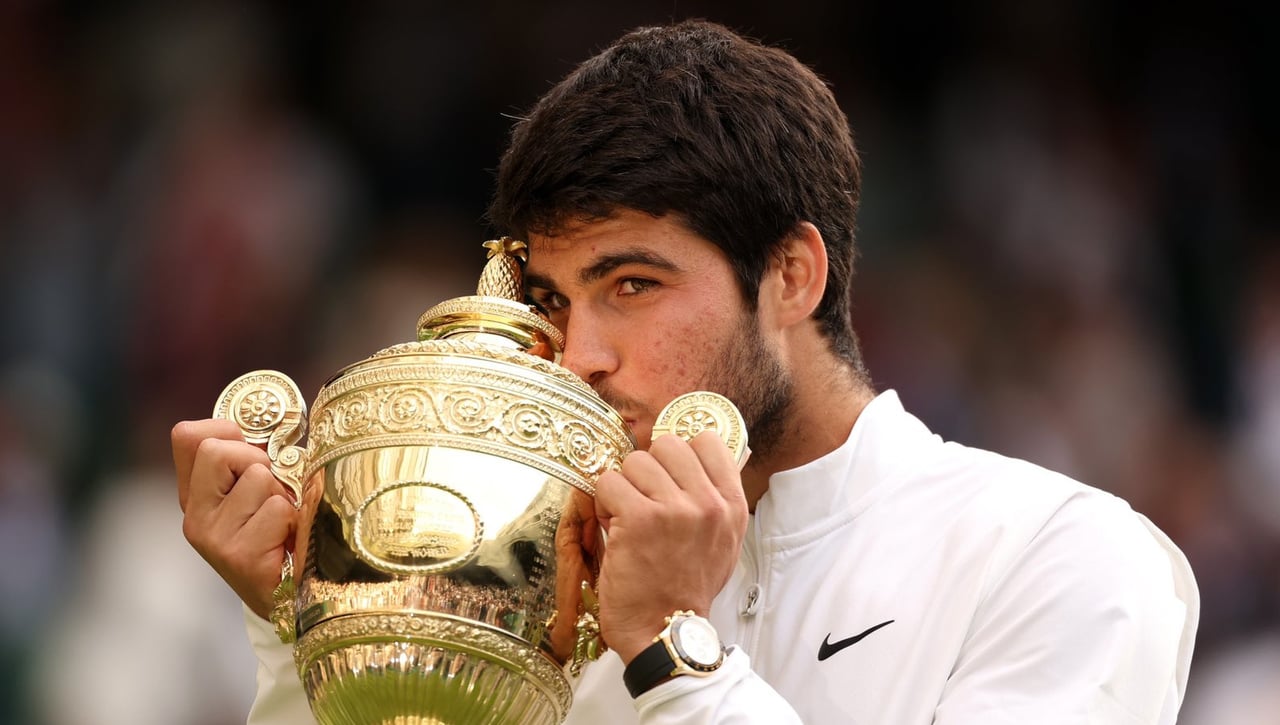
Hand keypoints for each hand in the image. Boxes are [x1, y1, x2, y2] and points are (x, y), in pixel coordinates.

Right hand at [172, 418, 297, 618]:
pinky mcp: (239, 555)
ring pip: (256, 477)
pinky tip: (287, 542)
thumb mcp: (258, 491)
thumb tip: (265, 425)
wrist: (288, 597)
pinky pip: (277, 509)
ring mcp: (213, 537)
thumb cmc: (279, 535)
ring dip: (281, 494)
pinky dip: (292, 519)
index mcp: (195, 494)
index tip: (252, 451)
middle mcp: (194, 515)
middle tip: (273, 492)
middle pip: (217, 449)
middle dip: (257, 461)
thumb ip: (251, 459)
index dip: (227, 431)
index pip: (187, 436)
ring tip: (283, 521)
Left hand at [593, 430, 747, 662]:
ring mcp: (674, 508)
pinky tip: (614, 529)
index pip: (708, 441)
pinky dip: (603, 504)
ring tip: (628, 520)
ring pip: (634, 461)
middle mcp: (708, 503)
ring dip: (624, 488)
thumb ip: (713, 498)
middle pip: (667, 444)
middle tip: (644, 501)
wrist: (664, 631)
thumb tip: (694, 455)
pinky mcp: (639, 517)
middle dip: (648, 469)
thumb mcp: (722, 541)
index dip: (680, 454)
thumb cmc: (687, 588)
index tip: (669, 475)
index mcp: (732, 505)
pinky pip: (608, 482)